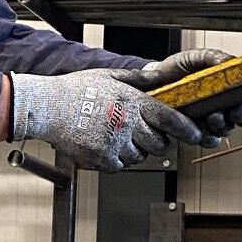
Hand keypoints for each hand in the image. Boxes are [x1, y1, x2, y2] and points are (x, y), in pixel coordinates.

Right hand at [9, 69, 202, 171]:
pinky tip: (104, 144)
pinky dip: (116, 159)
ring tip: (116, 136)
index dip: (187, 129)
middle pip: (159, 144)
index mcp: (132, 101)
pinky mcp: (101, 158)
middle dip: (156, 142)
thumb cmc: (75, 91)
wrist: (47, 108)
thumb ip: (138, 79)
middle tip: (143, 134)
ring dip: (135, 151)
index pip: (170, 119)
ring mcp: (114, 142)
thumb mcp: (109, 76)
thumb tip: (160, 76)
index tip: (195, 134)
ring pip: (140, 157)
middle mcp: (126, 123)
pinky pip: (121, 166)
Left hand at [113, 48, 241, 139]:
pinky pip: (209, 139)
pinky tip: (204, 131)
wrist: (153, 79)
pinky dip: (209, 137)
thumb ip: (214, 57)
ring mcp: (212, 119)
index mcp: (232, 86)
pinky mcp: (196, 130)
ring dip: (224, 125)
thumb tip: (230, 62)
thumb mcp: (197, 56)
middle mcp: (226, 105)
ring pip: (228, 128)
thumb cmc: (178, 68)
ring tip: (214, 117)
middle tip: (236, 111)